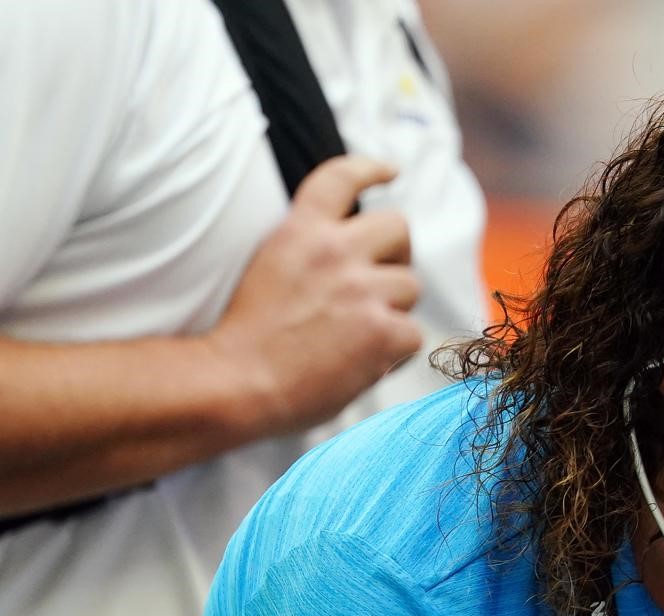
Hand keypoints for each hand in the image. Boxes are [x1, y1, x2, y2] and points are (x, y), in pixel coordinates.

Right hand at [208, 155, 423, 436]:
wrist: (234, 383)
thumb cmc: (247, 338)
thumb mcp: (270, 268)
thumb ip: (311, 252)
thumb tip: (358, 255)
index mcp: (299, 232)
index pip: (340, 179)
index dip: (369, 168)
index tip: (389, 170)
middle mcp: (334, 251)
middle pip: (398, 227)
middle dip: (398, 252)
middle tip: (382, 279)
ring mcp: (362, 290)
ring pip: (409, 286)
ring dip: (394, 309)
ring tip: (355, 335)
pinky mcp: (382, 330)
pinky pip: (413, 334)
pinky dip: (394, 352)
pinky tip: (361, 363)